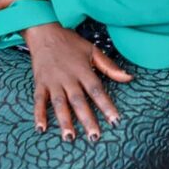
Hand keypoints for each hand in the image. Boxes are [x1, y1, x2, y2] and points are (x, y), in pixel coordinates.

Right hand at [24, 22, 132, 140]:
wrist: (45, 31)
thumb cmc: (70, 42)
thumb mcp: (92, 50)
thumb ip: (109, 66)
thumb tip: (129, 77)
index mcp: (83, 70)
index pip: (97, 90)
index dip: (106, 106)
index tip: (115, 120)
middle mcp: (68, 78)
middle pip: (79, 101)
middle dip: (87, 119)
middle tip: (94, 137)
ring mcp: (53, 81)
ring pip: (59, 104)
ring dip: (64, 121)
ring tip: (69, 138)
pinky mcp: (40, 83)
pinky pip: (39, 100)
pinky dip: (39, 114)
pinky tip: (41, 128)